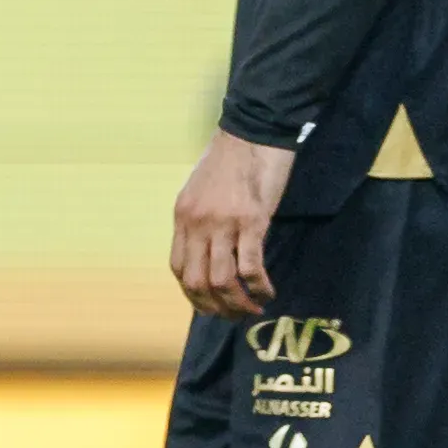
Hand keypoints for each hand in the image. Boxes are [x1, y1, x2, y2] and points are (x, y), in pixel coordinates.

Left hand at [168, 129, 297, 319]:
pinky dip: (259, 288)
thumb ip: (200, 220)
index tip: (210, 305)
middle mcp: (197, 223)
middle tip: (234, 316)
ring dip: (239, 303)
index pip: (178, 268)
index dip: (192, 294)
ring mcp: (223, 223)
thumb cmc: (232, 159)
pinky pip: (251, 268)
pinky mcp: (252, 221)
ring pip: (223, 280)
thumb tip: (207, 251)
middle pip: (197, 282)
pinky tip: (268, 292)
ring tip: (254, 309)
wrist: (254, 131)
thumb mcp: (202, 191)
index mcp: (183, 216)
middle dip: (215, 307)